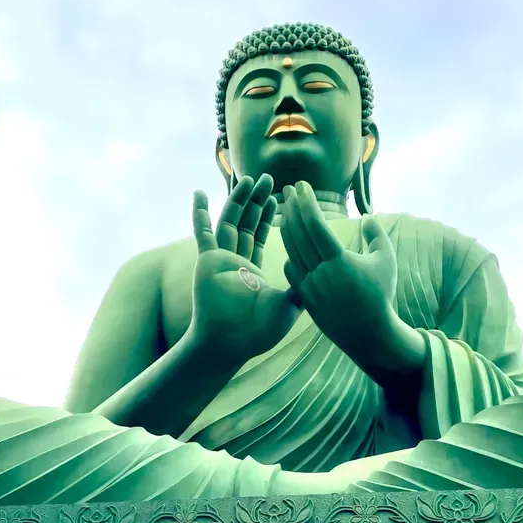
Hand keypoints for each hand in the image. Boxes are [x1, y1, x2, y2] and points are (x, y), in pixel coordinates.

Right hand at [189, 174, 300, 366]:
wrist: (232, 342)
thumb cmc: (258, 331)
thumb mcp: (289, 304)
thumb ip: (302, 287)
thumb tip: (323, 276)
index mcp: (253, 272)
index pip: (262, 237)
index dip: (270, 217)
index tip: (279, 197)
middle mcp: (235, 263)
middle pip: (247, 224)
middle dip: (257, 201)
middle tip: (269, 180)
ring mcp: (220, 260)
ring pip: (230, 222)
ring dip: (238, 200)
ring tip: (249, 180)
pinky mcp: (208, 260)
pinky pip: (203, 233)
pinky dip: (201, 214)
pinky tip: (200, 194)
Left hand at [281, 182, 412, 376]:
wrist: (368, 333)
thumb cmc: (381, 294)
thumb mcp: (385, 260)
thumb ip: (376, 235)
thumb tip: (367, 216)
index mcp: (339, 261)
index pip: (315, 225)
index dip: (306, 203)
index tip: (301, 186)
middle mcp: (320, 273)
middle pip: (298, 234)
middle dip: (292, 209)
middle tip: (288, 190)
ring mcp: (310, 286)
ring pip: (291, 251)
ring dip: (288, 228)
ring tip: (287, 211)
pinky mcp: (306, 298)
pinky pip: (292, 270)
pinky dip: (291, 254)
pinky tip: (293, 243)